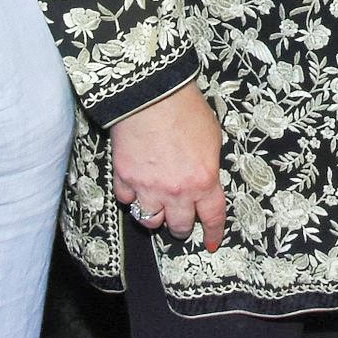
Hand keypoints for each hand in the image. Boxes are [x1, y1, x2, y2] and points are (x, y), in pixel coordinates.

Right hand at [111, 82, 224, 249]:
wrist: (152, 96)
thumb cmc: (185, 110)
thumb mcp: (212, 137)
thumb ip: (208, 164)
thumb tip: (205, 177)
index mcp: (203, 180)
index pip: (212, 217)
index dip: (212, 232)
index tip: (210, 242)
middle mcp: (177, 191)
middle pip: (179, 226)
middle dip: (181, 227)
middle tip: (180, 222)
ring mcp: (148, 187)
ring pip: (149, 220)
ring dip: (154, 216)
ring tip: (156, 206)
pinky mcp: (125, 178)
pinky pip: (126, 199)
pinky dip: (130, 196)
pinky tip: (135, 187)